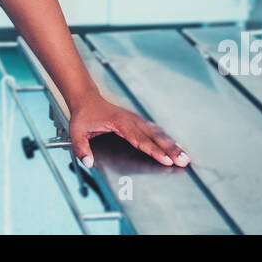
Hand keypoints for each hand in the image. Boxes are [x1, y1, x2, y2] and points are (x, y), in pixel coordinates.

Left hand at [68, 92, 189, 169]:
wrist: (87, 98)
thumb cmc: (84, 115)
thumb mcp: (76, 132)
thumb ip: (81, 148)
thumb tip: (88, 163)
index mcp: (119, 122)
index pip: (140, 139)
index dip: (154, 150)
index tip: (165, 159)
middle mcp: (131, 120)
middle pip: (155, 136)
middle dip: (170, 149)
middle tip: (183, 161)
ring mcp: (136, 120)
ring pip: (158, 133)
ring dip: (172, 145)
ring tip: (184, 157)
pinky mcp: (138, 121)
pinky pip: (155, 130)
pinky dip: (167, 139)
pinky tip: (175, 147)